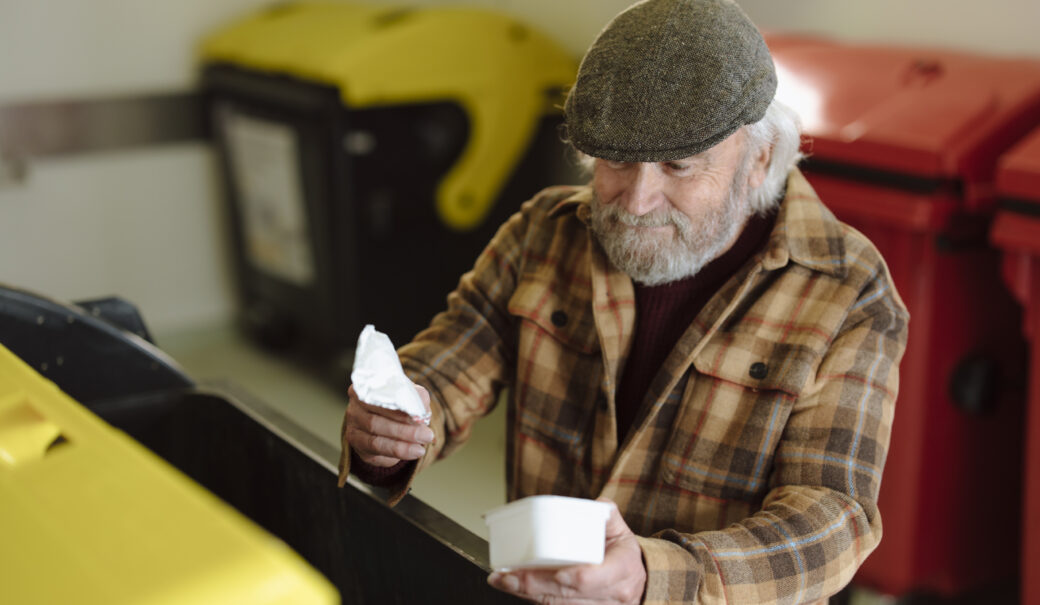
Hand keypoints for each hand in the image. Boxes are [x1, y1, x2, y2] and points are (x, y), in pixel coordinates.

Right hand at [343, 384, 433, 466]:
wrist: (387, 419)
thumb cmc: (397, 403)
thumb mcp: (408, 394)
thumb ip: (416, 397)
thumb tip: (422, 409)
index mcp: (363, 389)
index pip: (378, 400)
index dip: (398, 410)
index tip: (419, 417)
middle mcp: (354, 408)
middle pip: (375, 422)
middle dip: (404, 431)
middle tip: (426, 435)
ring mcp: (353, 428)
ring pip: (375, 441)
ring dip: (401, 447)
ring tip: (421, 449)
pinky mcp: (358, 446)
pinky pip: (375, 453)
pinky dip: (396, 454)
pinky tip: (412, 452)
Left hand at [487, 499, 645, 603]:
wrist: (636, 583)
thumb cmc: (623, 555)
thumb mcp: (621, 531)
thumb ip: (608, 515)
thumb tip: (596, 504)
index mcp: (622, 570)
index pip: (596, 578)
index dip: (575, 577)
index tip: (558, 573)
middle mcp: (609, 595)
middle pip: (568, 593)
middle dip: (536, 584)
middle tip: (510, 574)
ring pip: (558, 603)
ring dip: (528, 592)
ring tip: (503, 580)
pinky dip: (532, 596)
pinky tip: (512, 586)